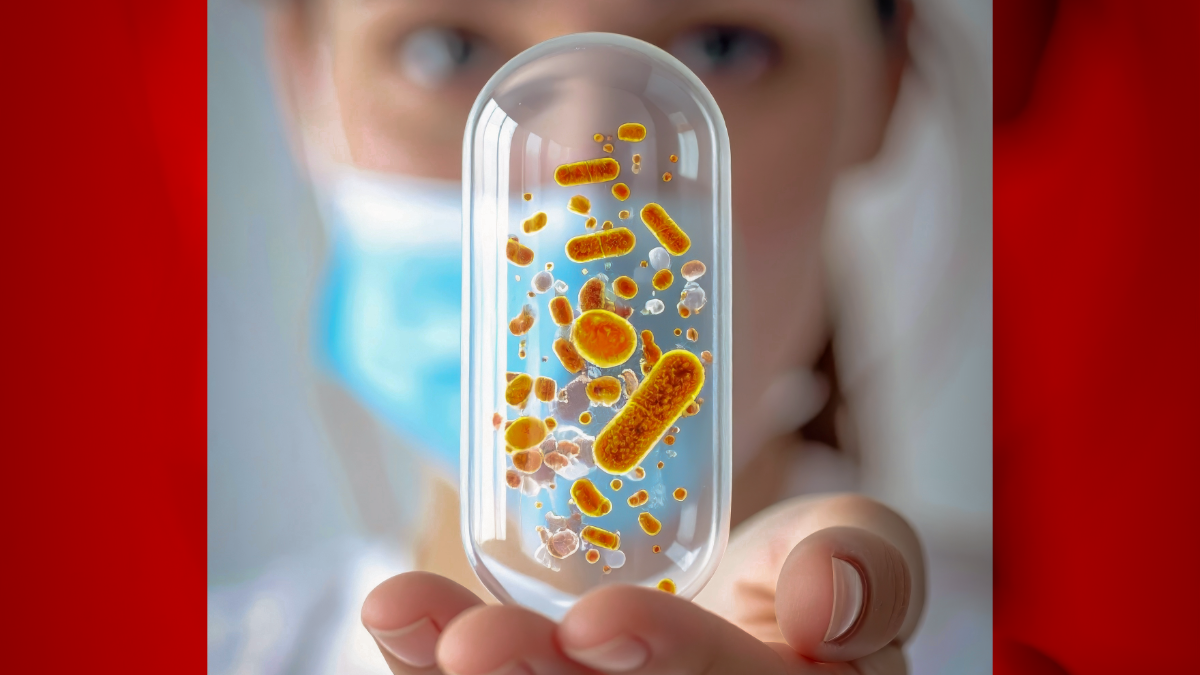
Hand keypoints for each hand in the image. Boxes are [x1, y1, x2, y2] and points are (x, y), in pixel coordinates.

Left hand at [361, 493, 924, 673]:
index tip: (596, 622)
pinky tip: (393, 619)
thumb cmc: (807, 573)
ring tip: (401, 613)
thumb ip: (870, 569)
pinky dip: (427, 663)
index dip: (668, 664)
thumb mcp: (866, 549)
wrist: (750, 592)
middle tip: (471, 641)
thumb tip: (819, 598)